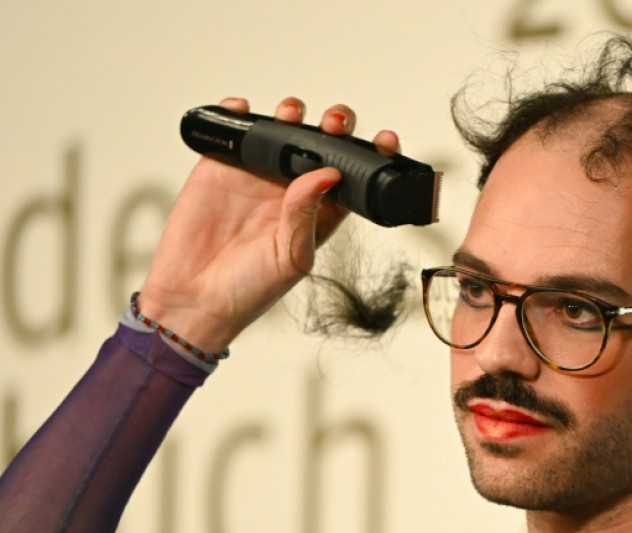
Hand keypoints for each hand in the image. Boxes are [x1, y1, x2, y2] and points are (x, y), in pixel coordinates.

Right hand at [138, 97, 400, 352]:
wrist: (194, 299)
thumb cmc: (249, 290)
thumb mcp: (291, 258)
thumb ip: (307, 215)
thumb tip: (327, 174)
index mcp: (322, 210)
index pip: (356, 174)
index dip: (373, 153)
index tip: (385, 140)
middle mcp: (294, 187)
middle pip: (325, 142)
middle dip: (336, 125)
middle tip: (334, 126)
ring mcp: (259, 173)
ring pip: (284, 127)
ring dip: (292, 113)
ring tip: (291, 115)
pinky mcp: (222, 165)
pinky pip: (235, 129)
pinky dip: (238, 111)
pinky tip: (243, 110)